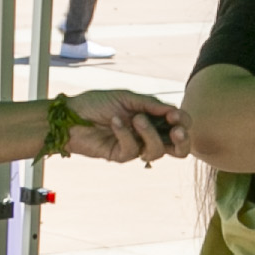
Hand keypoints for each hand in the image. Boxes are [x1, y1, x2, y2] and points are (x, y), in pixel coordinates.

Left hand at [63, 90, 185, 163]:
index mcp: (153, 118)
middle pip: (178, 148)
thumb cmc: (97, 103)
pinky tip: (114, 121)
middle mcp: (148, 135)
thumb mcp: (127, 97)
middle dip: (183, 140)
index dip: (183, 122)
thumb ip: (151, 105)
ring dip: (150, 133)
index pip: (179, 125)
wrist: (70, 115)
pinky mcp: (120, 156)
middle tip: (177, 131)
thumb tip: (175, 111)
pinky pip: (132, 150)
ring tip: (136, 118)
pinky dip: (125, 133)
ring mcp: (135, 147)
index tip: (175, 115)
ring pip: (156, 151)